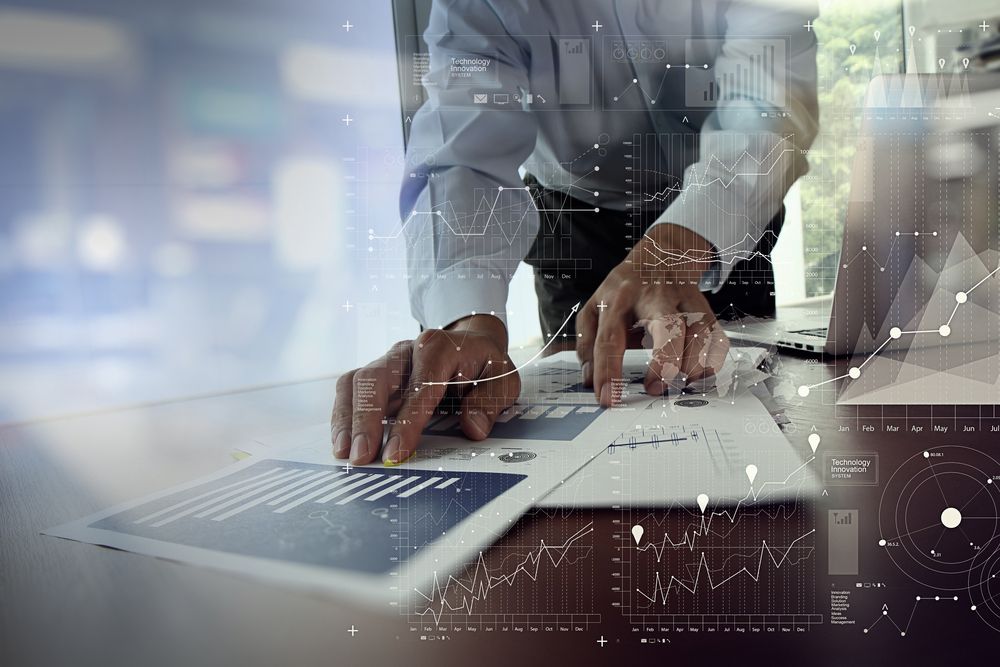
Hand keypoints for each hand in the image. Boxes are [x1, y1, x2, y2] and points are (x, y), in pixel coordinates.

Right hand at [331, 314, 518, 464]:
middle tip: (361, 457)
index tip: (395, 454)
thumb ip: (490, 402)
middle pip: (375, 379)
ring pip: (355, 382)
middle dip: (365, 420)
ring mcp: (388, 361)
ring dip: (347, 419)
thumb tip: (473, 428)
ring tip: (345, 454)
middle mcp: (407, 350)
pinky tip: (343, 442)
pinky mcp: (376, 373)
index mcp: (439, 348)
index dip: (405, 422)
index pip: (418, 387)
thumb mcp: (503, 380)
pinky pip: (350, 389)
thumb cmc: (483, 366)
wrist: (470, 343)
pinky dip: (343, 415)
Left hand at [576, 223, 729, 405]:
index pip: (610, 339)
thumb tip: (589, 379)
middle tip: (654, 388)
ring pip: (697, 332)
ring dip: (692, 364)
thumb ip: (586, 342)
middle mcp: (653, 298)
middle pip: (667, 327)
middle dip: (664, 362)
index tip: (607, 398)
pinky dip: (710, 359)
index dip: (607, 372)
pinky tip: (698, 374)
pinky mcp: (703, 306)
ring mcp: (682, 300)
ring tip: (678, 384)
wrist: (661, 254)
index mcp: (618, 300)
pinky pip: (715, 335)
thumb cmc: (625, 288)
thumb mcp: (595, 306)